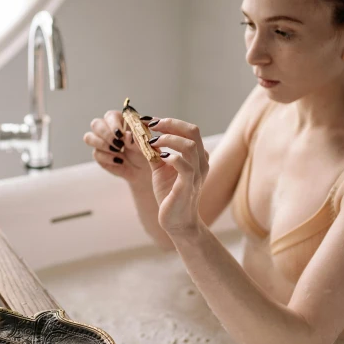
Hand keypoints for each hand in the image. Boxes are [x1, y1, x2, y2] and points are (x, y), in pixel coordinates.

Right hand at [83, 110, 151, 186]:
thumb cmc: (145, 151)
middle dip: (106, 134)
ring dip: (103, 145)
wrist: (143, 168)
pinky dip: (108, 158)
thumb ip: (136, 138)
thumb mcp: (144, 144)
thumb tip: (126, 135)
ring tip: (118, 151)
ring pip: (89, 137)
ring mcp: (100, 141)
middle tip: (118, 144)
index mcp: (119, 120)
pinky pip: (96, 154)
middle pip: (95, 124)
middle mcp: (107, 128)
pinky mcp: (98, 154)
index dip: (113, 124)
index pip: (110, 116)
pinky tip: (120, 161)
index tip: (120, 134)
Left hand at [147, 118, 209, 235]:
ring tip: (154, 141)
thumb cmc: (170, 195)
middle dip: (170, 124)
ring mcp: (196, 174)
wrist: (176, 222)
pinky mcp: (188, 186)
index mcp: (196, 156)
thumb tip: (143, 136)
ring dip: (169, 139)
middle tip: (152, 125)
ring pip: (190, 145)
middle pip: (193, 131)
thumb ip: (155, 152)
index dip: (170, 122)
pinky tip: (160, 157)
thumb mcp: (161, 169)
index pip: (189, 130)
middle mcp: (200, 162)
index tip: (150, 121)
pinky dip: (171, 157)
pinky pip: (184, 166)